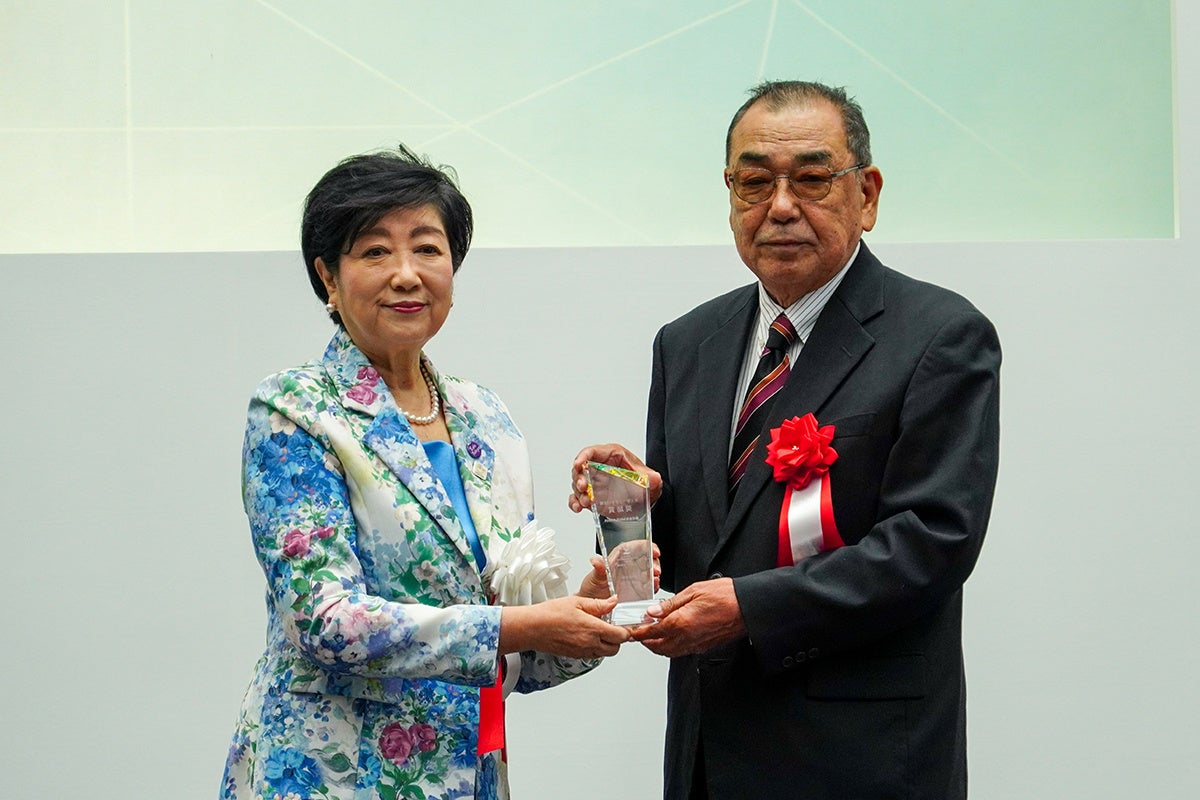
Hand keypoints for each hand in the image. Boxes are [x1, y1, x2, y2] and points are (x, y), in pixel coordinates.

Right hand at [499, 595, 629, 658]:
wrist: (532, 628)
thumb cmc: (551, 613)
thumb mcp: (577, 602)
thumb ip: (599, 604)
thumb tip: (614, 602)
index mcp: (593, 628)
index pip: (620, 636)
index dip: (625, 630)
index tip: (622, 624)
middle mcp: (590, 643)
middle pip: (615, 649)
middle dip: (618, 639)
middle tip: (612, 627)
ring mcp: (582, 651)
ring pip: (604, 654)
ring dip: (607, 645)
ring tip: (599, 631)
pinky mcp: (575, 656)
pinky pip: (592, 655)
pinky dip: (595, 648)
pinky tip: (588, 636)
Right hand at [568, 444, 662, 512]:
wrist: (644, 496)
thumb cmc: (642, 479)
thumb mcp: (648, 476)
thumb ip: (651, 477)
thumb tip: (655, 479)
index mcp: (611, 455)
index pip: (593, 452)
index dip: (583, 456)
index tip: (579, 463)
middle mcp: (599, 467)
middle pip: (581, 468)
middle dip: (579, 477)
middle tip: (583, 487)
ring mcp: (594, 482)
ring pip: (578, 484)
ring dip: (578, 493)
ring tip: (586, 501)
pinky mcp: (592, 495)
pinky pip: (577, 497)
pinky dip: (575, 502)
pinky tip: (578, 507)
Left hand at [575, 544, 662, 598]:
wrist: (592, 608)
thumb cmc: (592, 588)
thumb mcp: (594, 577)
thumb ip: (598, 569)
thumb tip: (596, 560)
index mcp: (620, 558)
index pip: (636, 547)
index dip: (647, 546)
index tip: (653, 550)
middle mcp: (629, 567)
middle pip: (647, 559)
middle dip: (654, 562)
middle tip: (655, 569)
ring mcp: (635, 579)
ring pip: (650, 573)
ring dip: (655, 575)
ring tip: (655, 579)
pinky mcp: (638, 592)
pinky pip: (649, 587)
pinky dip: (654, 587)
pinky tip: (654, 587)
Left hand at [630, 578, 744, 657]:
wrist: (747, 607)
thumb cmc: (725, 596)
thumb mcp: (693, 591)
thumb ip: (670, 604)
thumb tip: (653, 611)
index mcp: (681, 622)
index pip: (651, 631)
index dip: (638, 632)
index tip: (631, 630)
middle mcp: (687, 638)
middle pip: (658, 647)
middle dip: (645, 641)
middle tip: (638, 633)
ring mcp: (696, 644)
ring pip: (669, 652)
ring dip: (657, 646)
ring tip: (652, 635)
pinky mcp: (704, 647)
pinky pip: (682, 651)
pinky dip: (671, 647)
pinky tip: (671, 637)